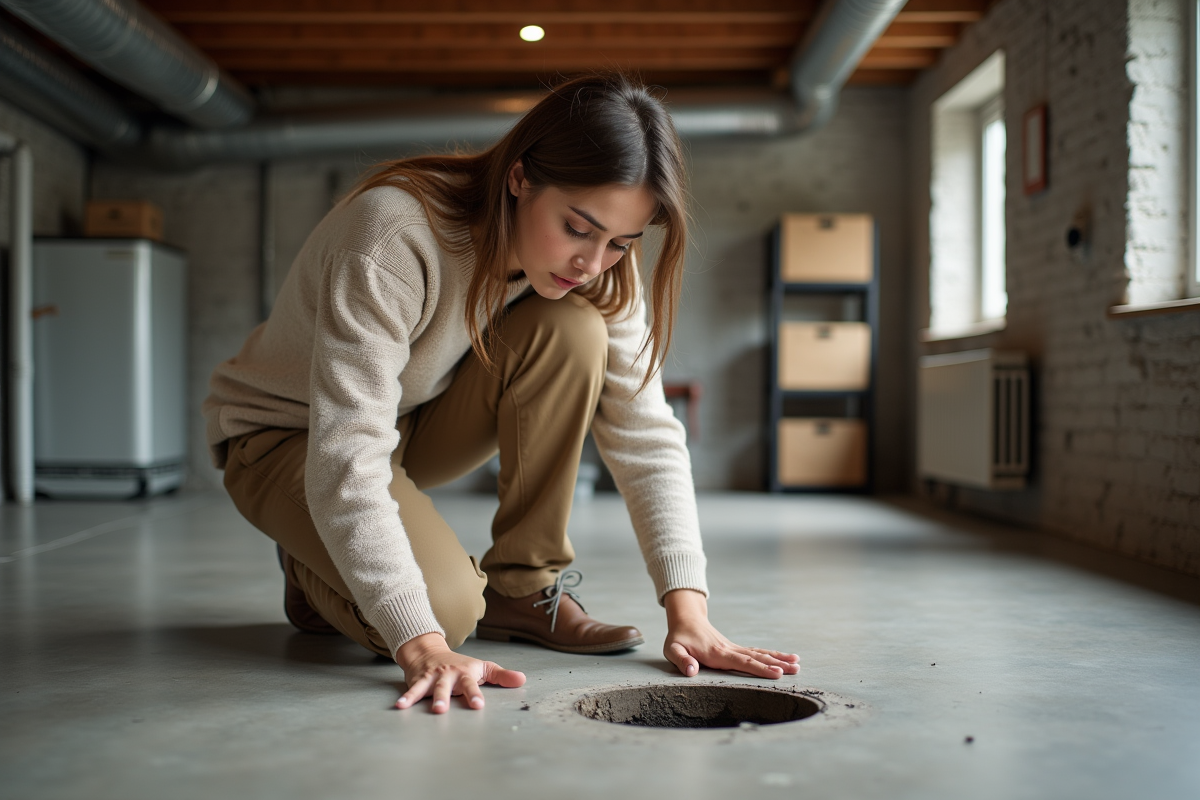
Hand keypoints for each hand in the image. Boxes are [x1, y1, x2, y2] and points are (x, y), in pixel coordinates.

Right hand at [394, 633, 525, 712]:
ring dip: (427, 698)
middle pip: (448, 686)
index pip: (471, 684)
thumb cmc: (459, 664)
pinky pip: (413, 689)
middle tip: (444, 709)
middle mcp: (449, 674)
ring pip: (430, 688)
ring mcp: (433, 677)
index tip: (478, 705)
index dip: (474, 694)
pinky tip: (400, 706)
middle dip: (446, 697)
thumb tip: (523, 680)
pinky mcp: (419, 680)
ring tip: (429, 709)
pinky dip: (407, 698)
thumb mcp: (482, 668)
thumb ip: (501, 676)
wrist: (429, 650)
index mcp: (465, 673)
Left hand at [662, 589, 800, 678]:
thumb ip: (682, 660)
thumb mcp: (672, 650)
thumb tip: (692, 671)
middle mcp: (729, 650)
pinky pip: (755, 652)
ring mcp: (733, 648)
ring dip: (778, 658)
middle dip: (777, 664)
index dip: (760, 669)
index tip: (777, 673)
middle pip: (757, 657)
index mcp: (717, 653)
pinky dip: (770, 655)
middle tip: (796, 669)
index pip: (742, 663)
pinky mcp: (734, 648)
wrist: (686, 619)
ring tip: (797, 663)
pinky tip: (783, 658)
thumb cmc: (678, 638)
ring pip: (759, 653)